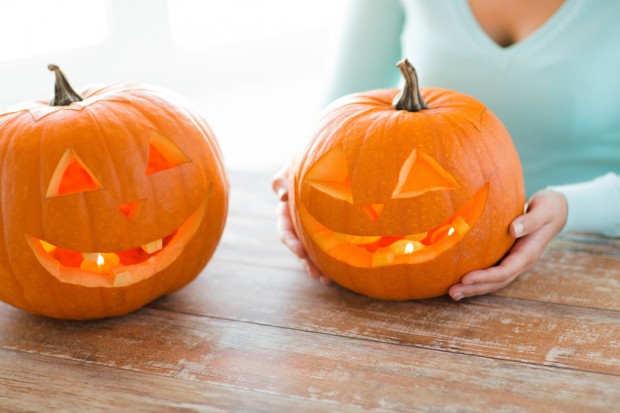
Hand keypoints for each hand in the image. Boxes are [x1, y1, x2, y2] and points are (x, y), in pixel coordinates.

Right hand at [272, 165, 330, 284]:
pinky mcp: (325, 229)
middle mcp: (296, 223)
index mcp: (285, 210)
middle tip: (315, 274)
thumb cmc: (306, 164)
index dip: (291, 242)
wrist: (326, 161)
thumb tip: (282, 195)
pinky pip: (326, 246)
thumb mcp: (290, 169)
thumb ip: (283, 179)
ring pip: (311, 251)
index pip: (285, 229)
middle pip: (298, 246)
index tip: (300, 252)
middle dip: (306, 261)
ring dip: (317, 266)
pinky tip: (339, 270)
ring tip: (326, 280)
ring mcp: (310, 228)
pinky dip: (330, 258)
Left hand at [448, 190, 567, 300]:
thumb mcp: (543, 211)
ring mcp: (515, 262)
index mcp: (529, 254)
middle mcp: (521, 262)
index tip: (465, 278)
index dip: (485, 277)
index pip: (505, 271)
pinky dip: (477, 280)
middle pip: (497, 282)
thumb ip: (529, 221)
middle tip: (452, 292)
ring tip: (453, 293)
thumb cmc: (549, 208)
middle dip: (475, 288)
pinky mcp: (508, 258)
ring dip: (473, 288)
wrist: (556, 210)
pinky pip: (492, 273)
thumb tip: (513, 229)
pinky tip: (461, 282)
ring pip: (494, 281)